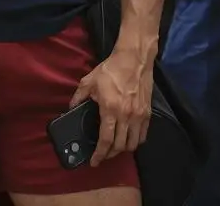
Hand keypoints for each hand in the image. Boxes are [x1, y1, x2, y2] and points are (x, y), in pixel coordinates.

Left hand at [71, 43, 154, 165]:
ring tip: (116, 147)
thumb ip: (78, 97)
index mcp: (110, 110)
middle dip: (110, 154)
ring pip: (133, 143)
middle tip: (103, 154)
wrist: (134, 57)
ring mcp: (139, 115)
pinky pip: (143, 134)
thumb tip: (71, 108)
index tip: (94, 162)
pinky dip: (136, 140)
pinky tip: (129, 137)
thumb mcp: (89, 81)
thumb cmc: (111, 69)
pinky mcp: (148, 111)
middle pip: (120, 146)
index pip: (105, 140)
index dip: (99, 155)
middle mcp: (126, 116)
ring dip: (123, 149)